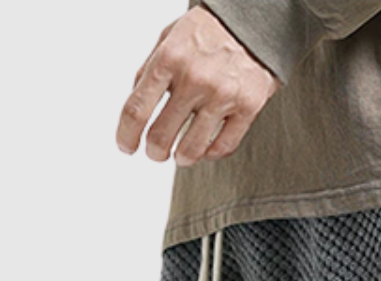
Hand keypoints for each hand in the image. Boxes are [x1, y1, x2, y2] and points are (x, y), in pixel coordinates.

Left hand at [117, 8, 279, 166]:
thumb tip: (137, 101)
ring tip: (181, 156)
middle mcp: (194, 78)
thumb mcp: (170, 37)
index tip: (126, 145)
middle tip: (155, 153)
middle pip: (160, 135)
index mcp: (169, 59)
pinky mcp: (247, 107)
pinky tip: (206, 148)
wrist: (254, 20)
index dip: (126, 135)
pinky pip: (223, 146)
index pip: (137, 109)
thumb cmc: (210, 30)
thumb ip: (151, 69)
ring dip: (181, 158)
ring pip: (191, 149)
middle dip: (154, 152)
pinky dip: (210, 153)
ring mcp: (222, 95)